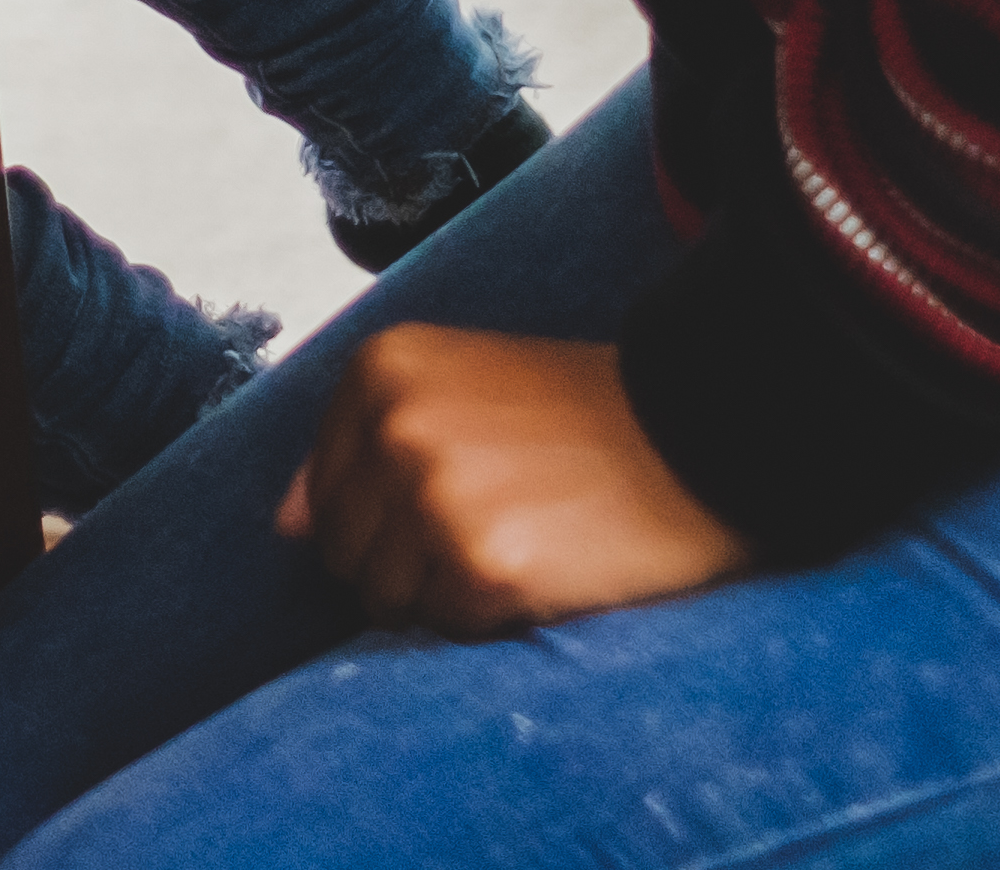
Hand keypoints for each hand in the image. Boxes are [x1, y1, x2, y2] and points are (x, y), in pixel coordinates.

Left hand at [281, 328, 748, 636]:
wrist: (713, 438)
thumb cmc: (590, 422)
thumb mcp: (461, 395)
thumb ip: (363, 451)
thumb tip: (286, 527)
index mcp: (380, 370)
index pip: (322, 498)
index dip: (388, 522)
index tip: (462, 499)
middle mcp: (395, 425)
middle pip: (345, 555)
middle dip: (412, 564)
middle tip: (503, 528)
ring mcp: (436, 496)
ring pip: (390, 602)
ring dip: (451, 597)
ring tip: (529, 546)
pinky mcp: (485, 566)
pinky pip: (452, 628)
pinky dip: (496, 620)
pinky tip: (551, 572)